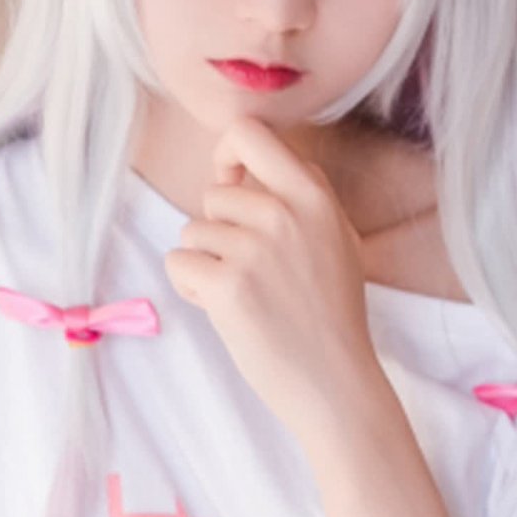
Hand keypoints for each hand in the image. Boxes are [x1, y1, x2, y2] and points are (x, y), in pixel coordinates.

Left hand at [165, 118, 383, 433]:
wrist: (335, 382)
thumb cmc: (332, 315)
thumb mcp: (338, 239)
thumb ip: (299, 197)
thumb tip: (246, 168)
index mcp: (314, 196)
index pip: (249, 133)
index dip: (227, 155)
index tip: (230, 182)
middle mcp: (285, 214)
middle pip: (214, 194)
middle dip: (219, 229)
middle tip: (251, 270)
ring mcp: (254, 249)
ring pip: (193, 231)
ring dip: (206, 263)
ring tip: (246, 295)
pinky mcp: (226, 285)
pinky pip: (178, 262)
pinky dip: (192, 288)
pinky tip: (228, 310)